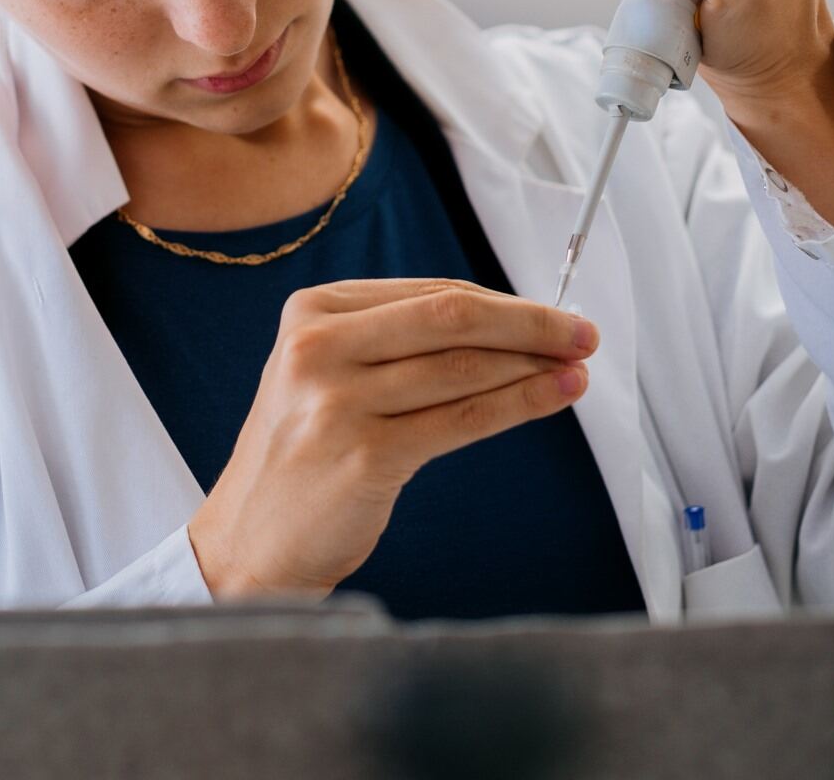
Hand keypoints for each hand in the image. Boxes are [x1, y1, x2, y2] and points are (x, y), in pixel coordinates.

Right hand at [186, 278, 596, 598]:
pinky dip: (520, 404)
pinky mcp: (363, 455)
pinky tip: (555, 396)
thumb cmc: (303, 455)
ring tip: (576, 368)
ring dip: (533, 365)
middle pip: (450, 317)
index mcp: (311, 312)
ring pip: (462, 368)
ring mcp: (337, 401)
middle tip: (583, 333)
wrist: (249, 540)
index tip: (554, 315)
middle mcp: (318, 347)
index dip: (503, 302)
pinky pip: (461, 419)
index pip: (430, 293)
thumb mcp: (325, 375)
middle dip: (530, 323)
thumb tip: (508, 324)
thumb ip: (394, 342)